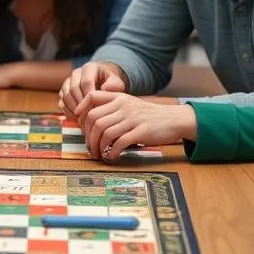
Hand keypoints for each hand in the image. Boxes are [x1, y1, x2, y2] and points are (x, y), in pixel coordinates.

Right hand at [58, 62, 125, 119]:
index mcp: (89, 68)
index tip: (95, 108)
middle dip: (81, 104)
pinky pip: (61, 102)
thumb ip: (114, 85)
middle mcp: (76, 73)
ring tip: (84, 118)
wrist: (102, 83)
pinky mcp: (63, 92)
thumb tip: (105, 88)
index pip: (86, 81)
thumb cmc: (110, 84)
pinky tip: (77, 119)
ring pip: (65, 96)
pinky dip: (68, 112)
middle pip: (73, 89)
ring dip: (74, 109)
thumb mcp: (116, 82)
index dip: (89, 96)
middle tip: (89, 115)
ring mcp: (68, 83)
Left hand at [75, 92, 193, 159]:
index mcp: (119, 97)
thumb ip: (113, 108)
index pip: (92, 97)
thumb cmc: (149, 115)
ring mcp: (132, 118)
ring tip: (99, 154)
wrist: (174, 119)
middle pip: (94, 118)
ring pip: (104, 132)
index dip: (81, 109)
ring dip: (98, 146)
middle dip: (88, 136)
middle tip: (90, 147)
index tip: (79, 124)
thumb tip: (91, 122)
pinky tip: (112, 156)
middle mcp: (124, 106)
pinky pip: (119, 142)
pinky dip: (112, 151)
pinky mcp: (140, 131)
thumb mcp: (130, 104)